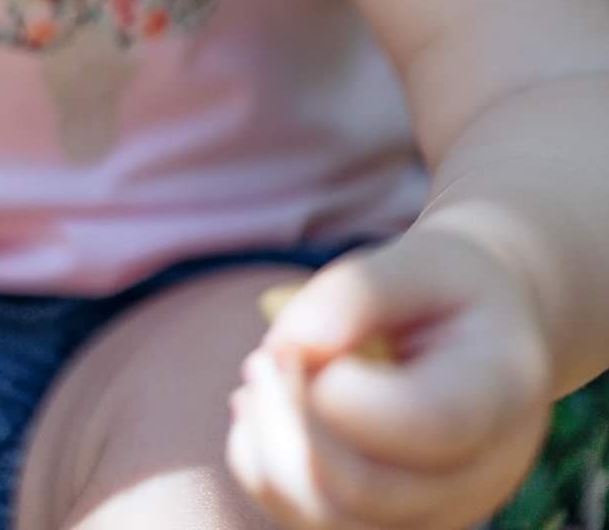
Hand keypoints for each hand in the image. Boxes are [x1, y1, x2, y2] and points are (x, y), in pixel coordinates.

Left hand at [225, 227, 554, 528]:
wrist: (490, 335)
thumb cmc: (450, 288)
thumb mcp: (422, 257)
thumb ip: (357, 293)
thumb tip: (284, 348)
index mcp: (500, 391)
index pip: (426, 422)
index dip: (342, 393)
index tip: (293, 342)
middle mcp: (479, 474)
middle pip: (367, 489)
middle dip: (288, 423)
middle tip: (260, 358)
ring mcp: (440, 511)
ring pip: (333, 519)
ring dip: (270, 451)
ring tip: (258, 381)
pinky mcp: (397, 521)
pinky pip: (316, 523)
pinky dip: (268, 473)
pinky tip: (260, 413)